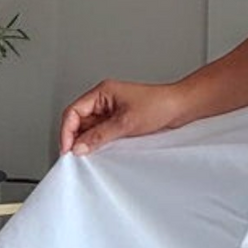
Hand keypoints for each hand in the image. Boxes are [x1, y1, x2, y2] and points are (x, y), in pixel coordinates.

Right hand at [59, 79, 181, 156]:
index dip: (67, 131)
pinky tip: (101, 151)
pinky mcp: (120, 121)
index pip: (73, 112)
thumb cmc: (160, 105)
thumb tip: (80, 147)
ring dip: (88, 141)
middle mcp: (104, 100)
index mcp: (101, 92)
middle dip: (75, 138)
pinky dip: (99, 142)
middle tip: (76, 156)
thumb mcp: (126, 123)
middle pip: (79, 121)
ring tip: (89, 154)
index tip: (67, 149)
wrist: (181, 108)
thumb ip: (100, 136)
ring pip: (90, 128)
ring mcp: (112, 111)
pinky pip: (102, 132)